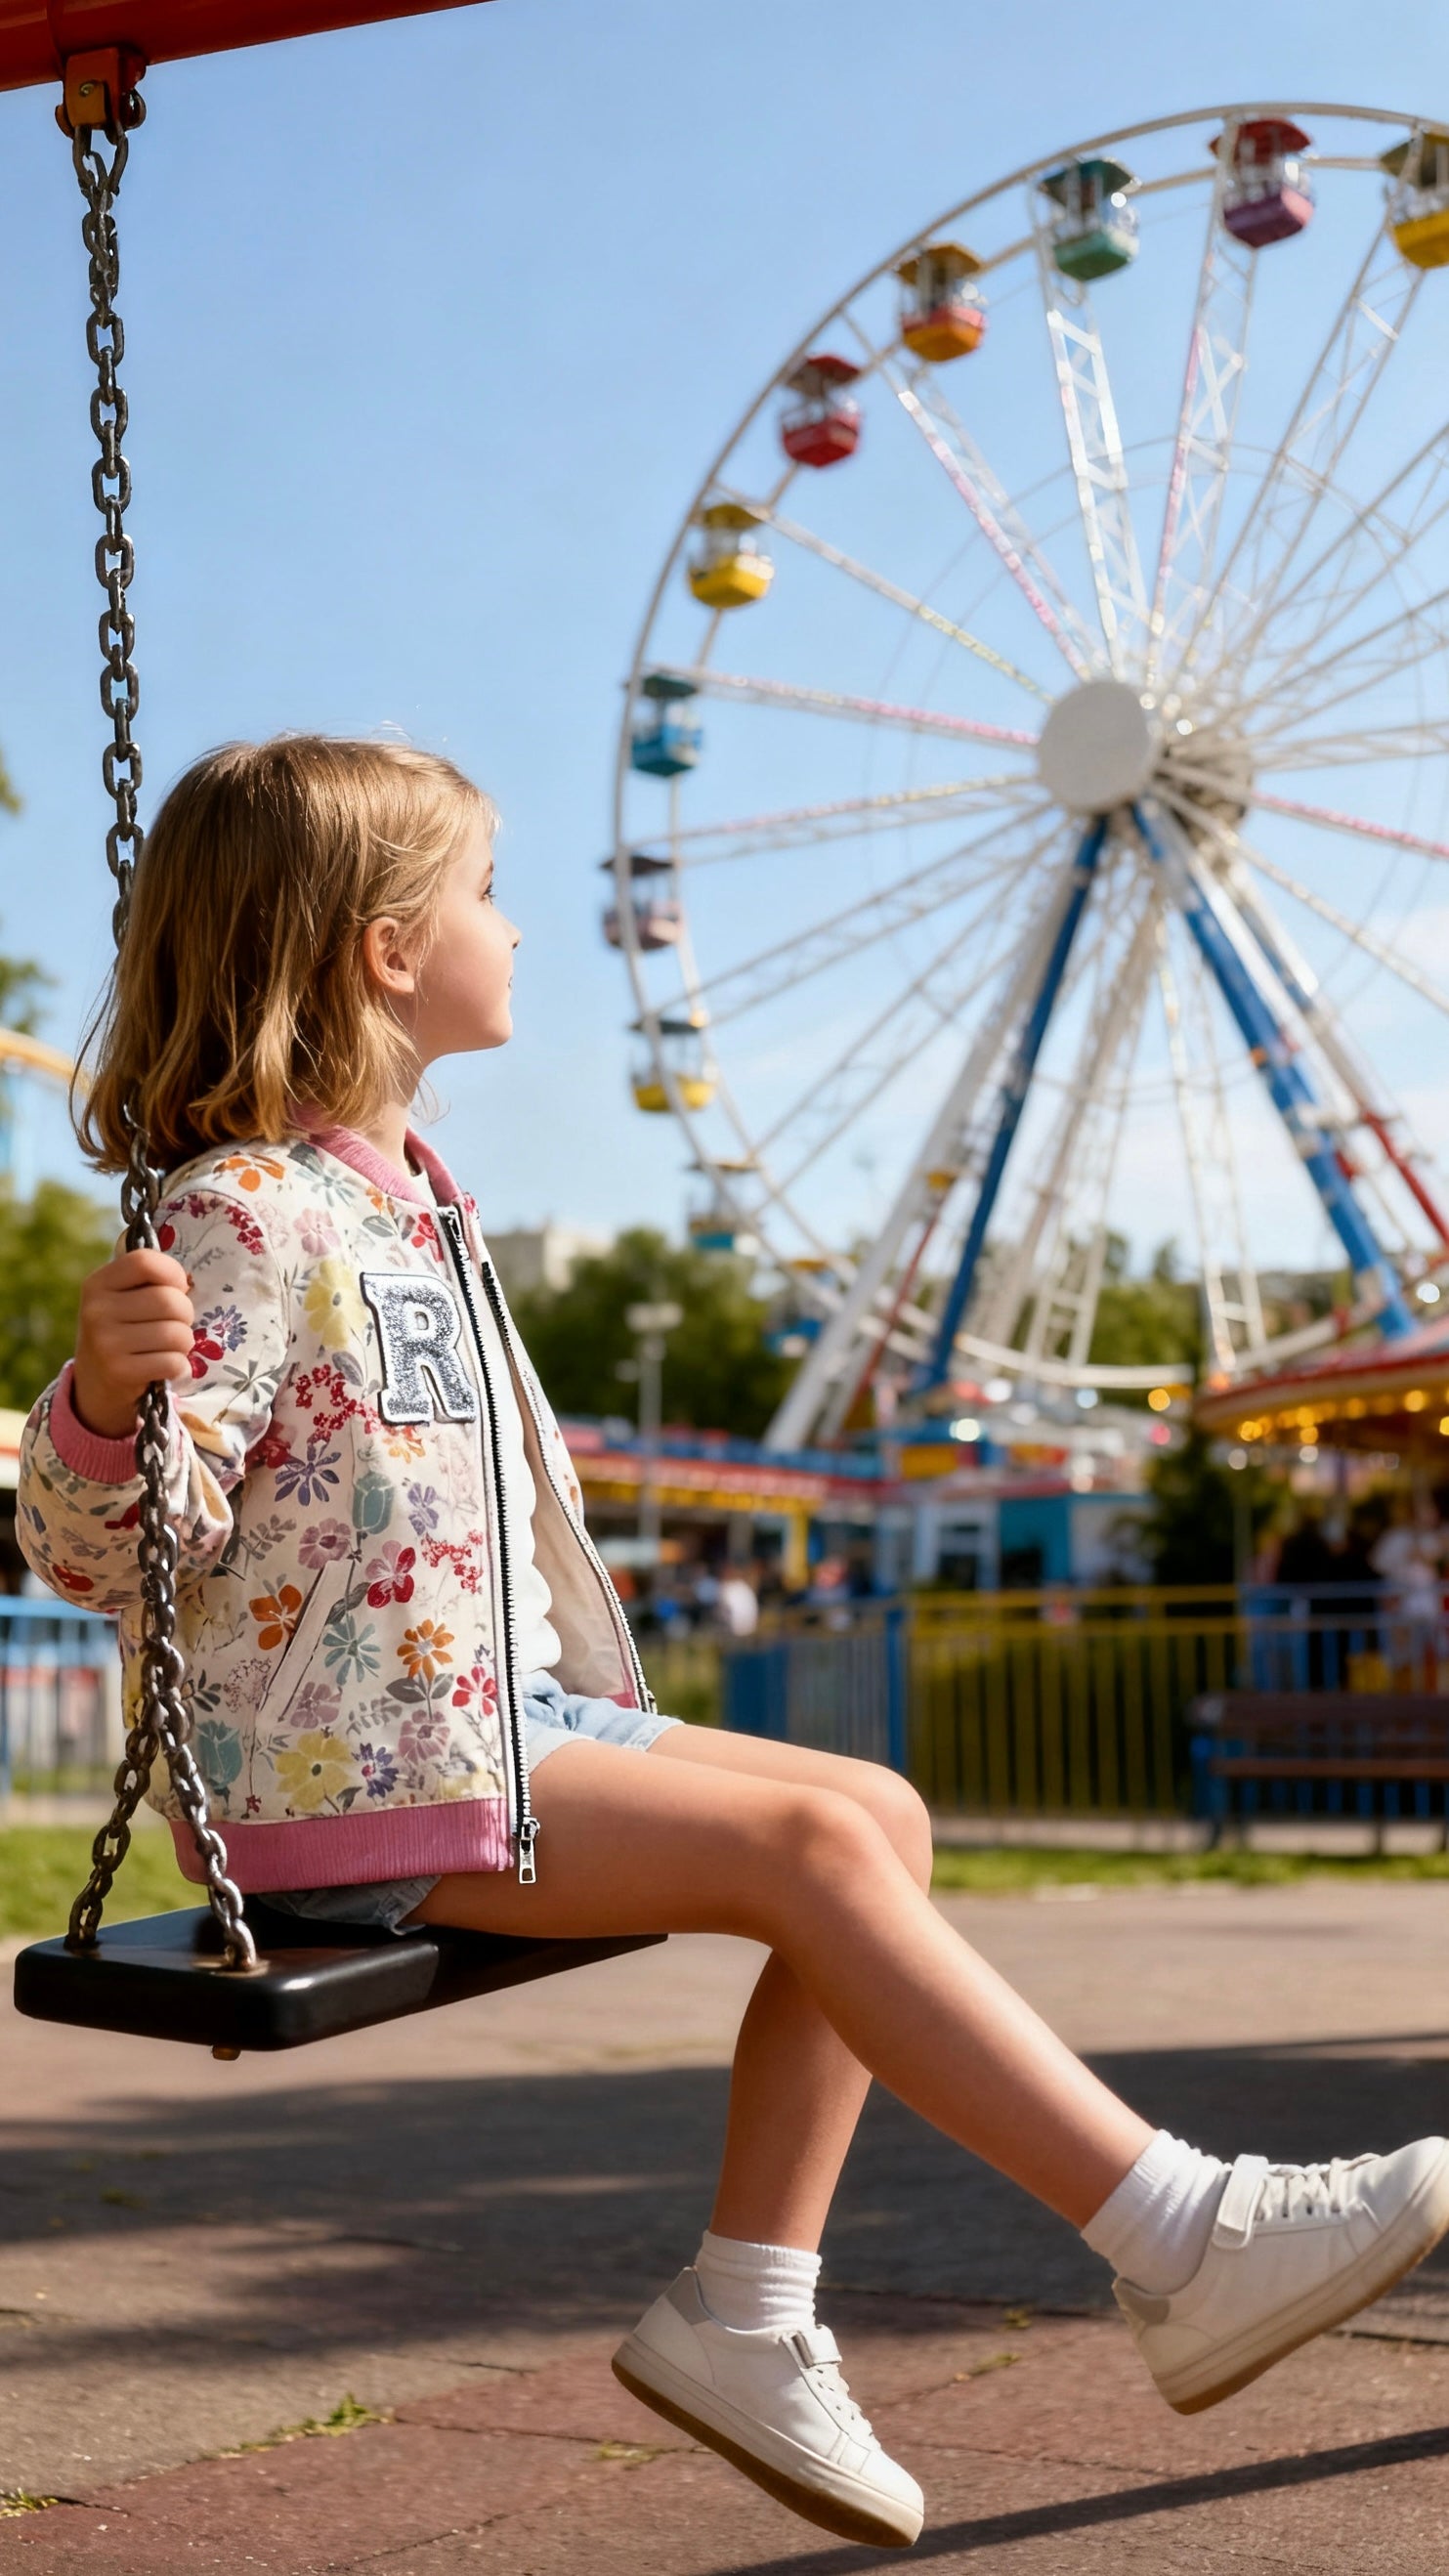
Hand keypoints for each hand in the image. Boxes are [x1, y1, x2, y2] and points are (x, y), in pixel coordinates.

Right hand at [71, 1249, 194, 1439]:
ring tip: (170, 1347)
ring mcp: (105, 1342)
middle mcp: (96, 1310)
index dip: (173, 1273)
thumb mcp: (122, 1300)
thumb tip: (187, 1280)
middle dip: (185, 1314)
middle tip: (176, 1324)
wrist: (96, 1384)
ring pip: (176, 1333)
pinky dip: (179, 1367)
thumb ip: (149, 1282)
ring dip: (184, 1343)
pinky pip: (173, 1362)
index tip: (178, 1288)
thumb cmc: (122, 1332)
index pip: (145, 1261)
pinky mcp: (118, 1371)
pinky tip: (167, 1368)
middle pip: (169, 1300)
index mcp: (98, 1283)